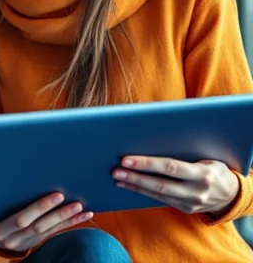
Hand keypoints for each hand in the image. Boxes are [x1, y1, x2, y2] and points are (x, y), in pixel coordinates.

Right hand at [0, 192, 92, 252]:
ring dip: (64, 217)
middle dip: (52, 211)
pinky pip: (54, 232)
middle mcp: (10, 238)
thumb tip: (21, 170)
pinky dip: (69, 223)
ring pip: (46, 230)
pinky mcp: (35, 242)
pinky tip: (82, 215)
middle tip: (64, 196)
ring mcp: (23, 242)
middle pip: (34, 225)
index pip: (18, 219)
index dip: (37, 208)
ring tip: (79, 205)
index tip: (54, 195)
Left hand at [113, 155, 240, 215]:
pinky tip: (129, 185)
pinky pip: (160, 200)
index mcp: (203, 173)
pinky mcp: (185, 209)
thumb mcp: (208, 157)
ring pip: (157, 194)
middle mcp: (197, 190)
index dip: (147, 164)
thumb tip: (151, 139)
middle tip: (115, 170)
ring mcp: (191, 202)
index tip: (126, 159)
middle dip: (136, 177)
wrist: (232, 194)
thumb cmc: (215, 167)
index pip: (170, 167)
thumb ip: (185, 151)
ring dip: (135, 185)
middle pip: (160, 184)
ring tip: (117, 177)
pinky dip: (142, 192)